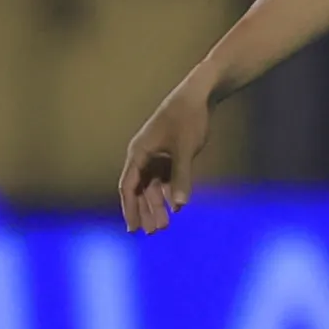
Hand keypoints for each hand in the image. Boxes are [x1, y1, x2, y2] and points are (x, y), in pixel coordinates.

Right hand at [118, 80, 213, 232]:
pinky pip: (165, 180)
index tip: (133, 229)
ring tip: (165, 225)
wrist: (200, 95)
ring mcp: (156, 155)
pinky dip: (169, 193)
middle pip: (140, 190)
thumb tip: (180, 206)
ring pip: (153, 187)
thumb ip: (181, 178)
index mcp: (139, 152)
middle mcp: (143, 156)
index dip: (130, 209)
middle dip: (146, 212)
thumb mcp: (185, 149)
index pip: (128, 186)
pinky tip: (176, 208)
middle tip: (154, 233)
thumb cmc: (188, 118)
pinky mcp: (169, 154)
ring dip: (158, 205)